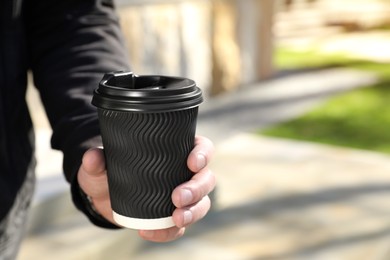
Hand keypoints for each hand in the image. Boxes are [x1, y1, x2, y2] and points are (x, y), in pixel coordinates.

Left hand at [77, 135, 215, 241]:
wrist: (104, 197)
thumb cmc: (110, 172)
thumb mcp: (101, 164)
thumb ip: (95, 160)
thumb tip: (93, 155)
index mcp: (177, 152)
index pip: (202, 148)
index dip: (203, 154)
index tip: (192, 162)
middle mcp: (185, 174)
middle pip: (206, 179)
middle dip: (197, 189)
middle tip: (177, 197)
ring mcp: (182, 197)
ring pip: (202, 204)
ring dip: (193, 212)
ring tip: (176, 218)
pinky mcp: (172, 218)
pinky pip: (179, 228)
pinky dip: (168, 232)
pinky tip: (150, 231)